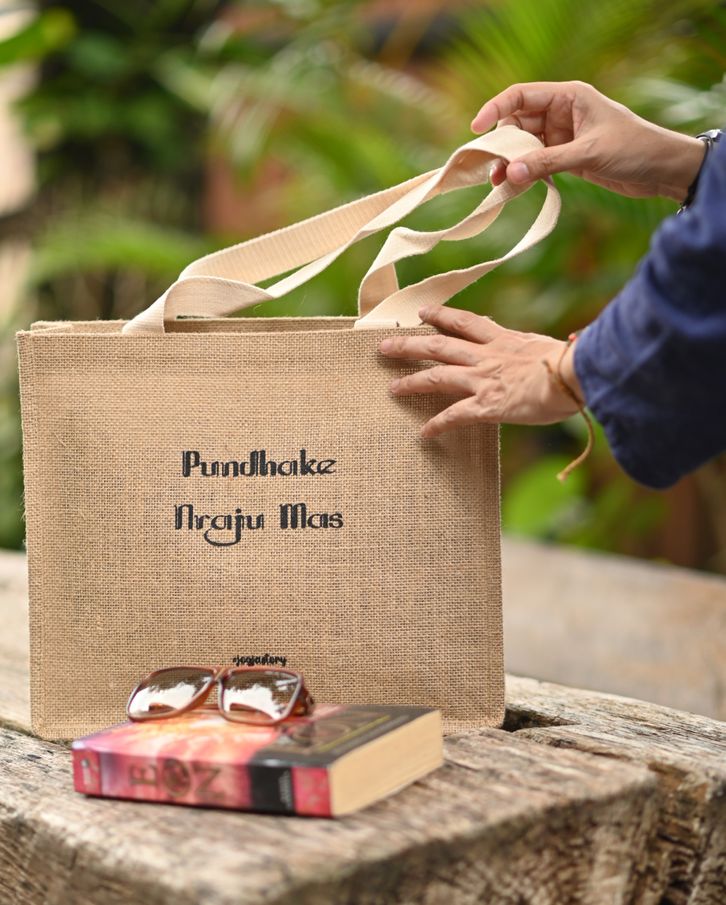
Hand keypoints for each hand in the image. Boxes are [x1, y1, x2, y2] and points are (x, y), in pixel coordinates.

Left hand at [378, 305, 581, 437]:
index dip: (441, 316)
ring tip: (392, 388)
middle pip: (439, 345)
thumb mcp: (551, 348)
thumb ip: (538, 350)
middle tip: (385, 346)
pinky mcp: (488, 405)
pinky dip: (438, 424)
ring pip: (437, 376)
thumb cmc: (575, 362)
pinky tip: (424, 434)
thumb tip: (554, 350)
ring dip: (412, 381)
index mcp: (504, 340)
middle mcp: (488, 356)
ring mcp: (484, 380)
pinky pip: (455, 416)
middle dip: (410, 345)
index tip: (423, 312)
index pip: (466, 322)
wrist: (576, 373)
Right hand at [471, 80, 704, 202]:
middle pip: (517, 123)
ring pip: (524, 146)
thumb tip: (511, 173)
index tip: (476, 130)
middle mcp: (562, 112)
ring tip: (499, 182)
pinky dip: (524, 174)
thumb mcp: (589, 154)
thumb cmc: (634, 148)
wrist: (661, 169)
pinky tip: (514, 187)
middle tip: (490, 168)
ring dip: (510, 163)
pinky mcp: (565, 157)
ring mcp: (562, 136)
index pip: (521, 95)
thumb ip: (549, 162)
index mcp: (569, 96)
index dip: (495, 109)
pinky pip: (535, 163)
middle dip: (501, 145)